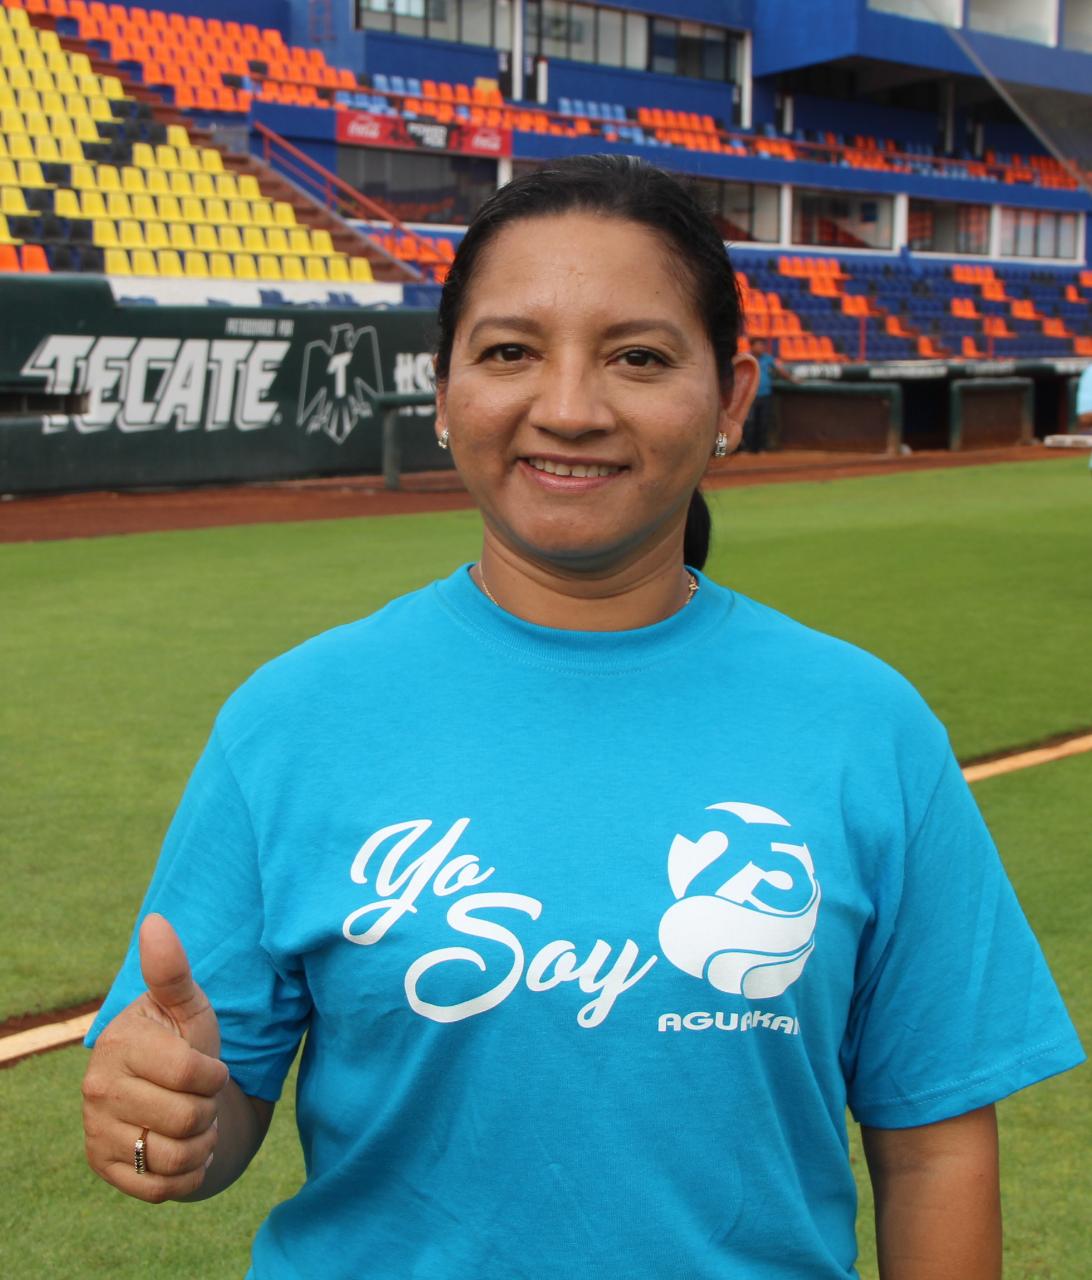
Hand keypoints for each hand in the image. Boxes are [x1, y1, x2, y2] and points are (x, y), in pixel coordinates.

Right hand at [82, 914, 229, 1201]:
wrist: (170, 1095)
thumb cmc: (184, 1041)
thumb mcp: (188, 1006)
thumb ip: (172, 970)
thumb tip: (155, 921)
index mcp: (121, 1044)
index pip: (193, 1074)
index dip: (215, 1074)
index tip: (208, 1066)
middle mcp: (97, 1089)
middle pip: (187, 1118)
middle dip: (208, 1109)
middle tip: (198, 1097)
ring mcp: (96, 1131)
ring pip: (176, 1156)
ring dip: (200, 1143)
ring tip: (192, 1121)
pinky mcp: (103, 1167)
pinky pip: (163, 1188)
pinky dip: (188, 1173)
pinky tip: (181, 1149)